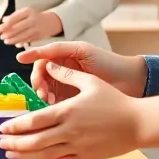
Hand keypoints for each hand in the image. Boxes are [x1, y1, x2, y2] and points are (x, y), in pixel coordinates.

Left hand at [0, 8, 61, 45]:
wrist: (53, 20)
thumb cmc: (36, 16)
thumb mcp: (25, 13)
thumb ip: (14, 16)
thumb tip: (3, 20)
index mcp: (28, 11)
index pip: (14, 18)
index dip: (5, 25)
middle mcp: (33, 19)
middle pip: (18, 28)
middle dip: (8, 33)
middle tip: (1, 36)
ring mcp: (37, 28)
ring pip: (22, 35)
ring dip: (13, 39)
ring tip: (6, 41)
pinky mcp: (40, 36)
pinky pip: (28, 40)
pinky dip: (21, 42)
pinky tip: (15, 43)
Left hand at [0, 64, 140, 158]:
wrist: (138, 123)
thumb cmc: (115, 101)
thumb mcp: (90, 81)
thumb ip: (66, 73)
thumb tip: (47, 64)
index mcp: (68, 111)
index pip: (35, 121)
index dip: (16, 126)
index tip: (3, 128)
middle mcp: (70, 131)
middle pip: (35, 141)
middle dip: (14, 143)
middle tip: (0, 143)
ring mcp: (78, 146)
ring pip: (45, 155)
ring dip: (25, 156)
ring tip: (11, 155)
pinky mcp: (86, 158)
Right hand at [17, 41, 146, 102]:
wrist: (130, 81)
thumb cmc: (107, 61)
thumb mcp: (81, 50)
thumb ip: (56, 49)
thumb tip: (29, 55)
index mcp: (63, 58)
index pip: (41, 63)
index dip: (36, 70)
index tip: (32, 75)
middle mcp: (62, 72)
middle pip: (40, 78)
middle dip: (39, 85)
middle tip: (43, 93)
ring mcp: (67, 88)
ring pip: (45, 92)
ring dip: (44, 96)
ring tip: (49, 101)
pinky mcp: (72, 102)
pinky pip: (55, 105)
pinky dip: (52, 107)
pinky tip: (56, 109)